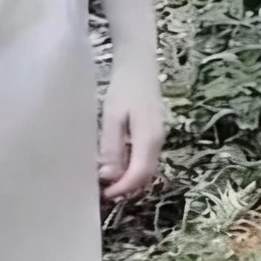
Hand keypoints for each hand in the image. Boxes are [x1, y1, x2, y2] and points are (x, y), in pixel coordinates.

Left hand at [99, 64, 163, 200]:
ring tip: (105, 181)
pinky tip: (114, 165)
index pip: (139, 174)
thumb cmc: (123, 88)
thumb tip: (109, 177)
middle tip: (102, 191)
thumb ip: (111, 147)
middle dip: (126, 187)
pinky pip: (144, 158)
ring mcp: (158, 138)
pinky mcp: (153, 134)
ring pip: (145, 168)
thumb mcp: (112, 116)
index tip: (104, 195)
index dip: (122, 188)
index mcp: (149, 138)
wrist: (138, 66)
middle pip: (145, 175)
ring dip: (128, 179)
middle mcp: (158, 142)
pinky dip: (130, 167)